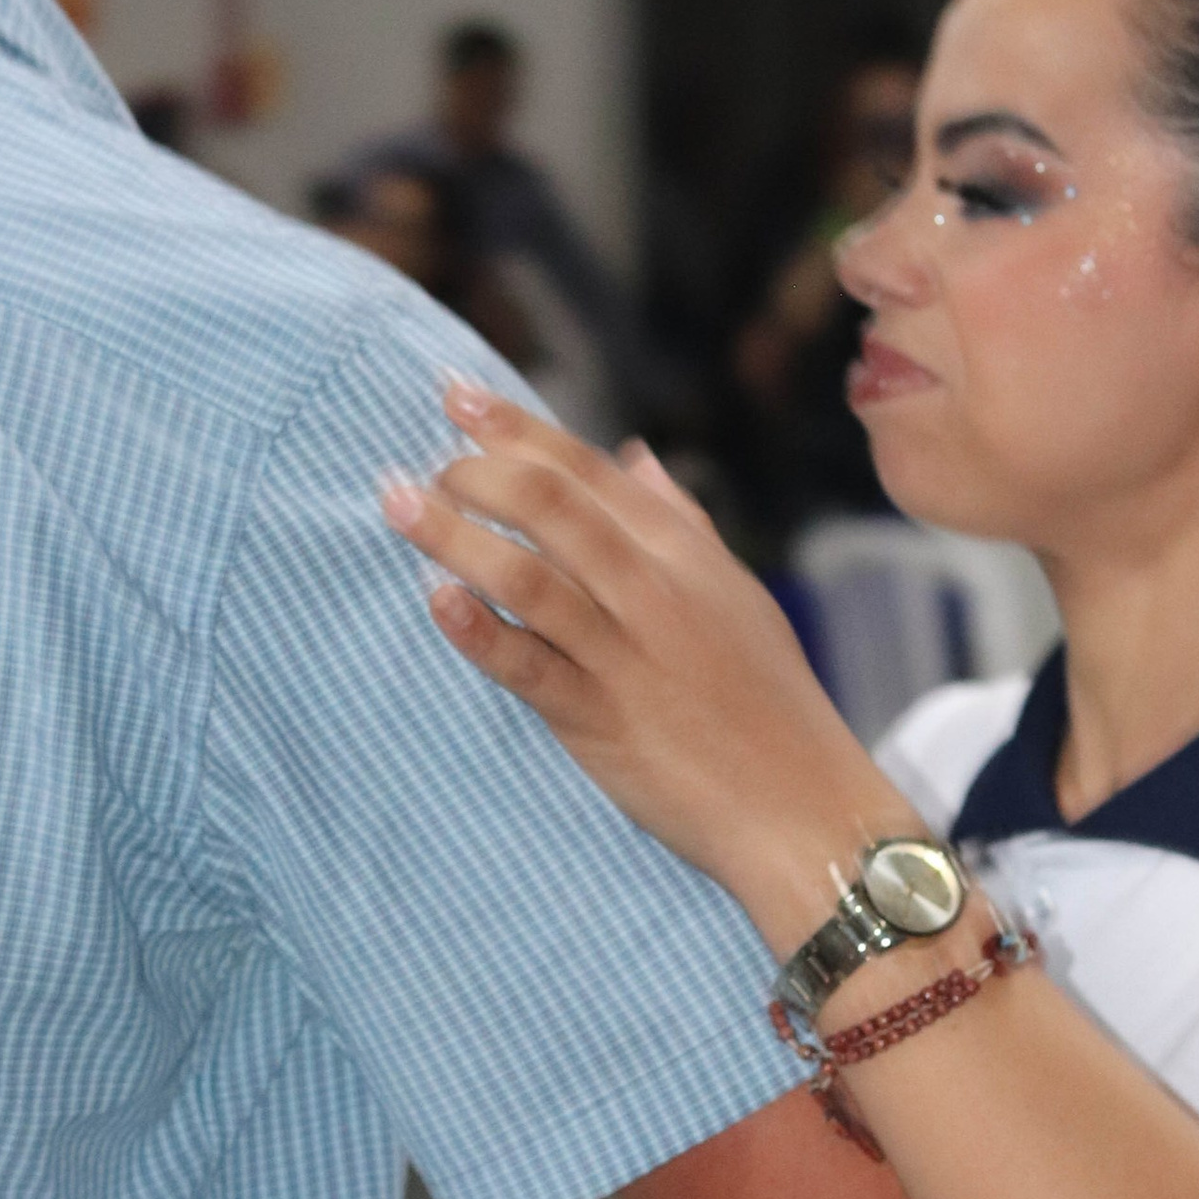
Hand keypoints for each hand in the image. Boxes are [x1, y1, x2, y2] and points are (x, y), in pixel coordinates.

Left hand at [380, 378, 888, 944]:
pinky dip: (477, 630)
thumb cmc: (768, 701)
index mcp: (682, 552)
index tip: (454, 394)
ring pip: (526, 575)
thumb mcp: (734, 594)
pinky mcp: (599, 718)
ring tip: (398, 504)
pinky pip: (528, 665)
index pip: (586, 469)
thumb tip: (633, 457)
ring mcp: (624, 653)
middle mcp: (652, 589)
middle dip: (473, 471)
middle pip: (548, 505)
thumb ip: (679, 522)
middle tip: (420, 465)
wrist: (799, 804)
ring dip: (453, 534)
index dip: (515, 427)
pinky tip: (436, 599)